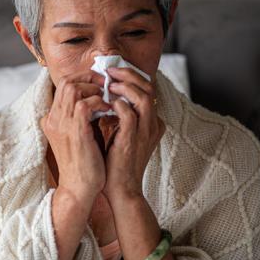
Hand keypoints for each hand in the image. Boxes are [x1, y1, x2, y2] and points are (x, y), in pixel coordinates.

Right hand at [40, 69, 110, 206]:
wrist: (79, 188)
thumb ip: (84, 117)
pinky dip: (99, 102)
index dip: (84, 80)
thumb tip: (99, 100)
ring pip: (72, 88)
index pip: (63, 86)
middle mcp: (53, 119)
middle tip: (107, 86)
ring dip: (94, 89)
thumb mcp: (80, 134)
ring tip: (107, 98)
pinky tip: (109, 110)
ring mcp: (61, 124)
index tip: (101, 85)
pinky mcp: (75, 132)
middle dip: (90, 79)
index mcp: (52, 119)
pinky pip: (84, 104)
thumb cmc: (84, 163)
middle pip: (66, 82)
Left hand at [102, 67, 165, 203]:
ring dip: (124, 86)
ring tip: (108, 82)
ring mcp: (145, 132)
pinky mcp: (133, 139)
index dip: (132, 77)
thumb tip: (106, 97)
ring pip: (144, 97)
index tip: (113, 72)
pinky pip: (129, 113)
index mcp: (151, 122)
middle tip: (110, 70)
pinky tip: (106, 102)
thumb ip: (119, 116)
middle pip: (149, 87)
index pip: (148, 89)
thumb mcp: (120, 134)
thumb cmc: (115, 163)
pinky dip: (118, 103)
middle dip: (129, 75)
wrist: (119, 189)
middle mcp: (153, 124)